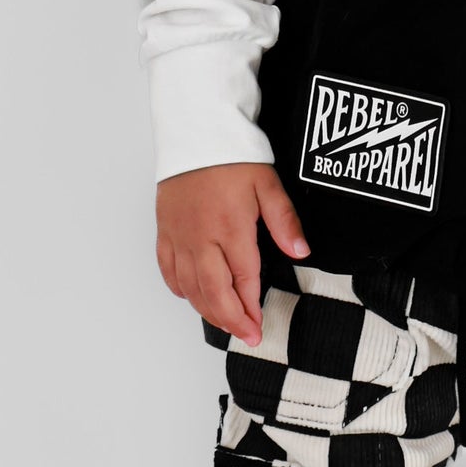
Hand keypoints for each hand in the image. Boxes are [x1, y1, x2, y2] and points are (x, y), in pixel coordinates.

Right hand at [155, 163, 308, 344]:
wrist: (195, 131)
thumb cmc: (233, 155)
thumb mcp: (268, 184)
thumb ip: (285, 222)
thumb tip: (301, 253)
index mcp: (230, 227)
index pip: (243, 279)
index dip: (251, 307)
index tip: (259, 327)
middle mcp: (201, 237)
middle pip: (213, 292)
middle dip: (231, 320)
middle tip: (246, 335)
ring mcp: (179, 235)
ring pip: (189, 286)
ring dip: (207, 310)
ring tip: (224, 323)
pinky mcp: (164, 229)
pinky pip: (167, 268)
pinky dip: (180, 287)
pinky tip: (191, 296)